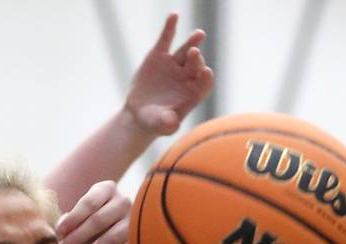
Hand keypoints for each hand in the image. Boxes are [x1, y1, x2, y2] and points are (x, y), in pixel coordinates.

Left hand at [55, 180, 129, 243]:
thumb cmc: (87, 231)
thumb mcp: (74, 224)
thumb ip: (67, 223)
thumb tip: (62, 231)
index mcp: (105, 189)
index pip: (89, 202)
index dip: (73, 218)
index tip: (59, 233)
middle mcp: (123, 201)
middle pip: (98, 220)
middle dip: (76, 237)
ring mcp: (134, 221)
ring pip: (110, 239)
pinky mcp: (138, 241)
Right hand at [124, 12, 213, 135]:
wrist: (140, 114)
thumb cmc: (154, 122)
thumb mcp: (159, 125)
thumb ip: (167, 124)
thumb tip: (172, 123)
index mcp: (193, 92)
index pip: (204, 83)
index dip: (206, 78)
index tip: (205, 73)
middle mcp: (187, 76)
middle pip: (196, 64)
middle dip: (196, 59)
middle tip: (194, 53)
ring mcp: (174, 64)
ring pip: (186, 50)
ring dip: (193, 41)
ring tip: (199, 34)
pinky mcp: (159, 56)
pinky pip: (166, 39)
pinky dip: (170, 28)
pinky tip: (173, 16)